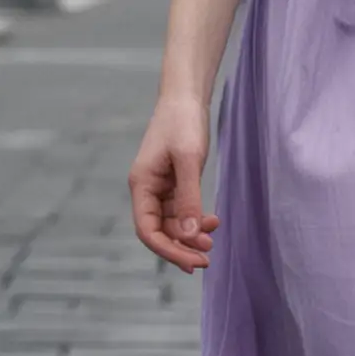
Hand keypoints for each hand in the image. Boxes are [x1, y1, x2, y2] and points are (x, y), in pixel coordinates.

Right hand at [129, 94, 220, 273]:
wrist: (187, 94)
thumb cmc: (183, 121)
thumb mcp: (188, 158)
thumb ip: (188, 197)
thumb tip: (188, 236)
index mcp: (141, 185)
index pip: (147, 230)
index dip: (167, 249)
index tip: (191, 261)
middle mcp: (147, 189)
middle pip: (159, 230)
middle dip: (181, 245)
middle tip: (207, 257)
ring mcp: (160, 186)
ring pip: (172, 222)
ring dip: (190, 233)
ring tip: (213, 238)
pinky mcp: (174, 181)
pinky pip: (181, 208)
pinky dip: (195, 218)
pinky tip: (212, 220)